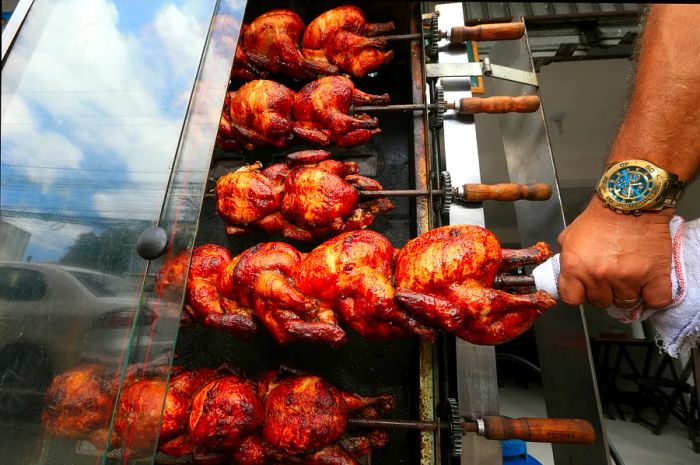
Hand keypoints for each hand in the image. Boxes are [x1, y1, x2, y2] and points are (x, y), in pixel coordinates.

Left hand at [557, 199, 673, 308]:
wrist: (630, 202)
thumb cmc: (599, 217)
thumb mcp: (569, 236)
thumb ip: (567, 259)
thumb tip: (569, 276)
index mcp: (575, 268)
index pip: (572, 299)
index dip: (579, 293)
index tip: (585, 288)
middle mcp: (599, 276)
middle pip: (600, 302)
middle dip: (603, 291)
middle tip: (609, 275)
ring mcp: (627, 278)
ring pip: (626, 302)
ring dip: (626, 292)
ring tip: (628, 275)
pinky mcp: (654, 276)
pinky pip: (655, 301)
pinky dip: (652, 298)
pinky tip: (647, 288)